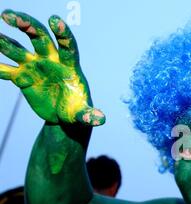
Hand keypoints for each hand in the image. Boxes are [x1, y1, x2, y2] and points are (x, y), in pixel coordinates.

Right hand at [0, 10, 104, 125]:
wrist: (63, 117)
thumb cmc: (76, 110)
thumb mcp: (82, 114)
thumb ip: (89, 115)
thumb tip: (100, 120)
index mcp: (69, 66)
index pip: (67, 46)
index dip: (63, 33)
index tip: (55, 20)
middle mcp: (51, 61)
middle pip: (39, 37)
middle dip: (26, 24)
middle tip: (8, 15)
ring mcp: (35, 66)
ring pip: (18, 49)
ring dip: (4, 41)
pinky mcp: (22, 77)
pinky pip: (6, 70)